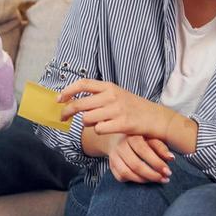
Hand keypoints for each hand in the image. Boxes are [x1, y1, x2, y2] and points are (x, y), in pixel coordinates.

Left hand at [58, 79, 180, 140]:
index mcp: (110, 86)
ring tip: (95, 123)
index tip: (59, 99)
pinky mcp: (122, 124)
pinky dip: (99, 131)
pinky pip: (99, 129)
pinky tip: (107, 129)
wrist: (157, 118)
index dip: (68, 91)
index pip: (82, 84)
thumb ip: (99, 96)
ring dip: (86, 124)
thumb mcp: (117, 94)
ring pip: (87, 119)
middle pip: (79, 104)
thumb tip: (74, 99)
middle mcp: (112, 96)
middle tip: (62, 118)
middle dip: (67, 112)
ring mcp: (117, 110)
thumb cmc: (134, 107)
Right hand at [108, 134, 174, 183]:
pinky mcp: (111, 164)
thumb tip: (171, 158)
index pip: (144, 151)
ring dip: (143, 180)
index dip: (156, 163)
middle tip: (165, 179)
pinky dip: (133, 180)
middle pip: (135, 165)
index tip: (168, 171)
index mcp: (132, 136)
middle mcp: (120, 145)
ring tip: (156, 180)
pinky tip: (143, 179)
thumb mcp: (152, 137)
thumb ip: (161, 147)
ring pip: (126, 173)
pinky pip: (120, 177)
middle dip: (152, 175)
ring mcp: (114, 156)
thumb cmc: (141, 137)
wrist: (120, 136)